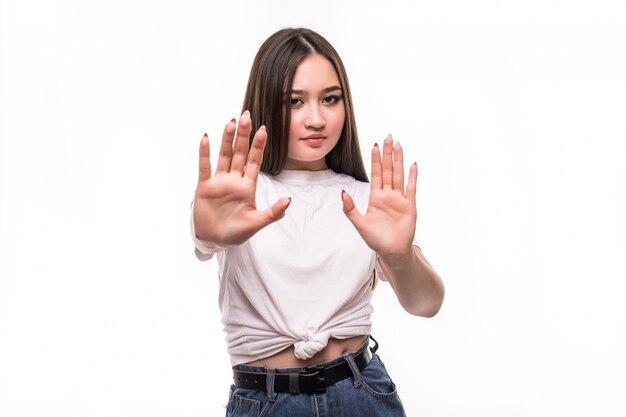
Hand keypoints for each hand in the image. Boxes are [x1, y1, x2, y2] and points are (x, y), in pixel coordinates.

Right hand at [193, 111, 290, 246]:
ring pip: (224, 156)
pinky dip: (205, 153)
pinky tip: (206, 138)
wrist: (215, 241)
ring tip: (231, 122)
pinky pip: (205, 167)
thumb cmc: (236, 232)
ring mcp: (219, 182)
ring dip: (227, 140)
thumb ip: (273, 213)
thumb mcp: (257, 223)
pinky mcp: (205, 187)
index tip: (263, 130)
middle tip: (247, 116)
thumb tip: (289, 200)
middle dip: (244, 136)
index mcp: (248, 186)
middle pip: (240, 153)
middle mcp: (234, 180)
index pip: (254, 161)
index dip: (258, 146)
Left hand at [341, 135, 417, 256]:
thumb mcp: (359, 223)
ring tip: (399, 145)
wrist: (391, 251)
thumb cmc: (375, 239)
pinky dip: (412, 176)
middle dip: (387, 154)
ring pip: (398, 175)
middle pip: (387, 170)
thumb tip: (342, 192)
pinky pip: (411, 188)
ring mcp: (400, 199)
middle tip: (388, 137)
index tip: (375, 145)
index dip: (375, 160)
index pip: (375, 174)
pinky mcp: (410, 206)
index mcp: (375, 197)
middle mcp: (388, 195)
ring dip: (398, 160)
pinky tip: (413, 164)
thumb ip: (350, 208)